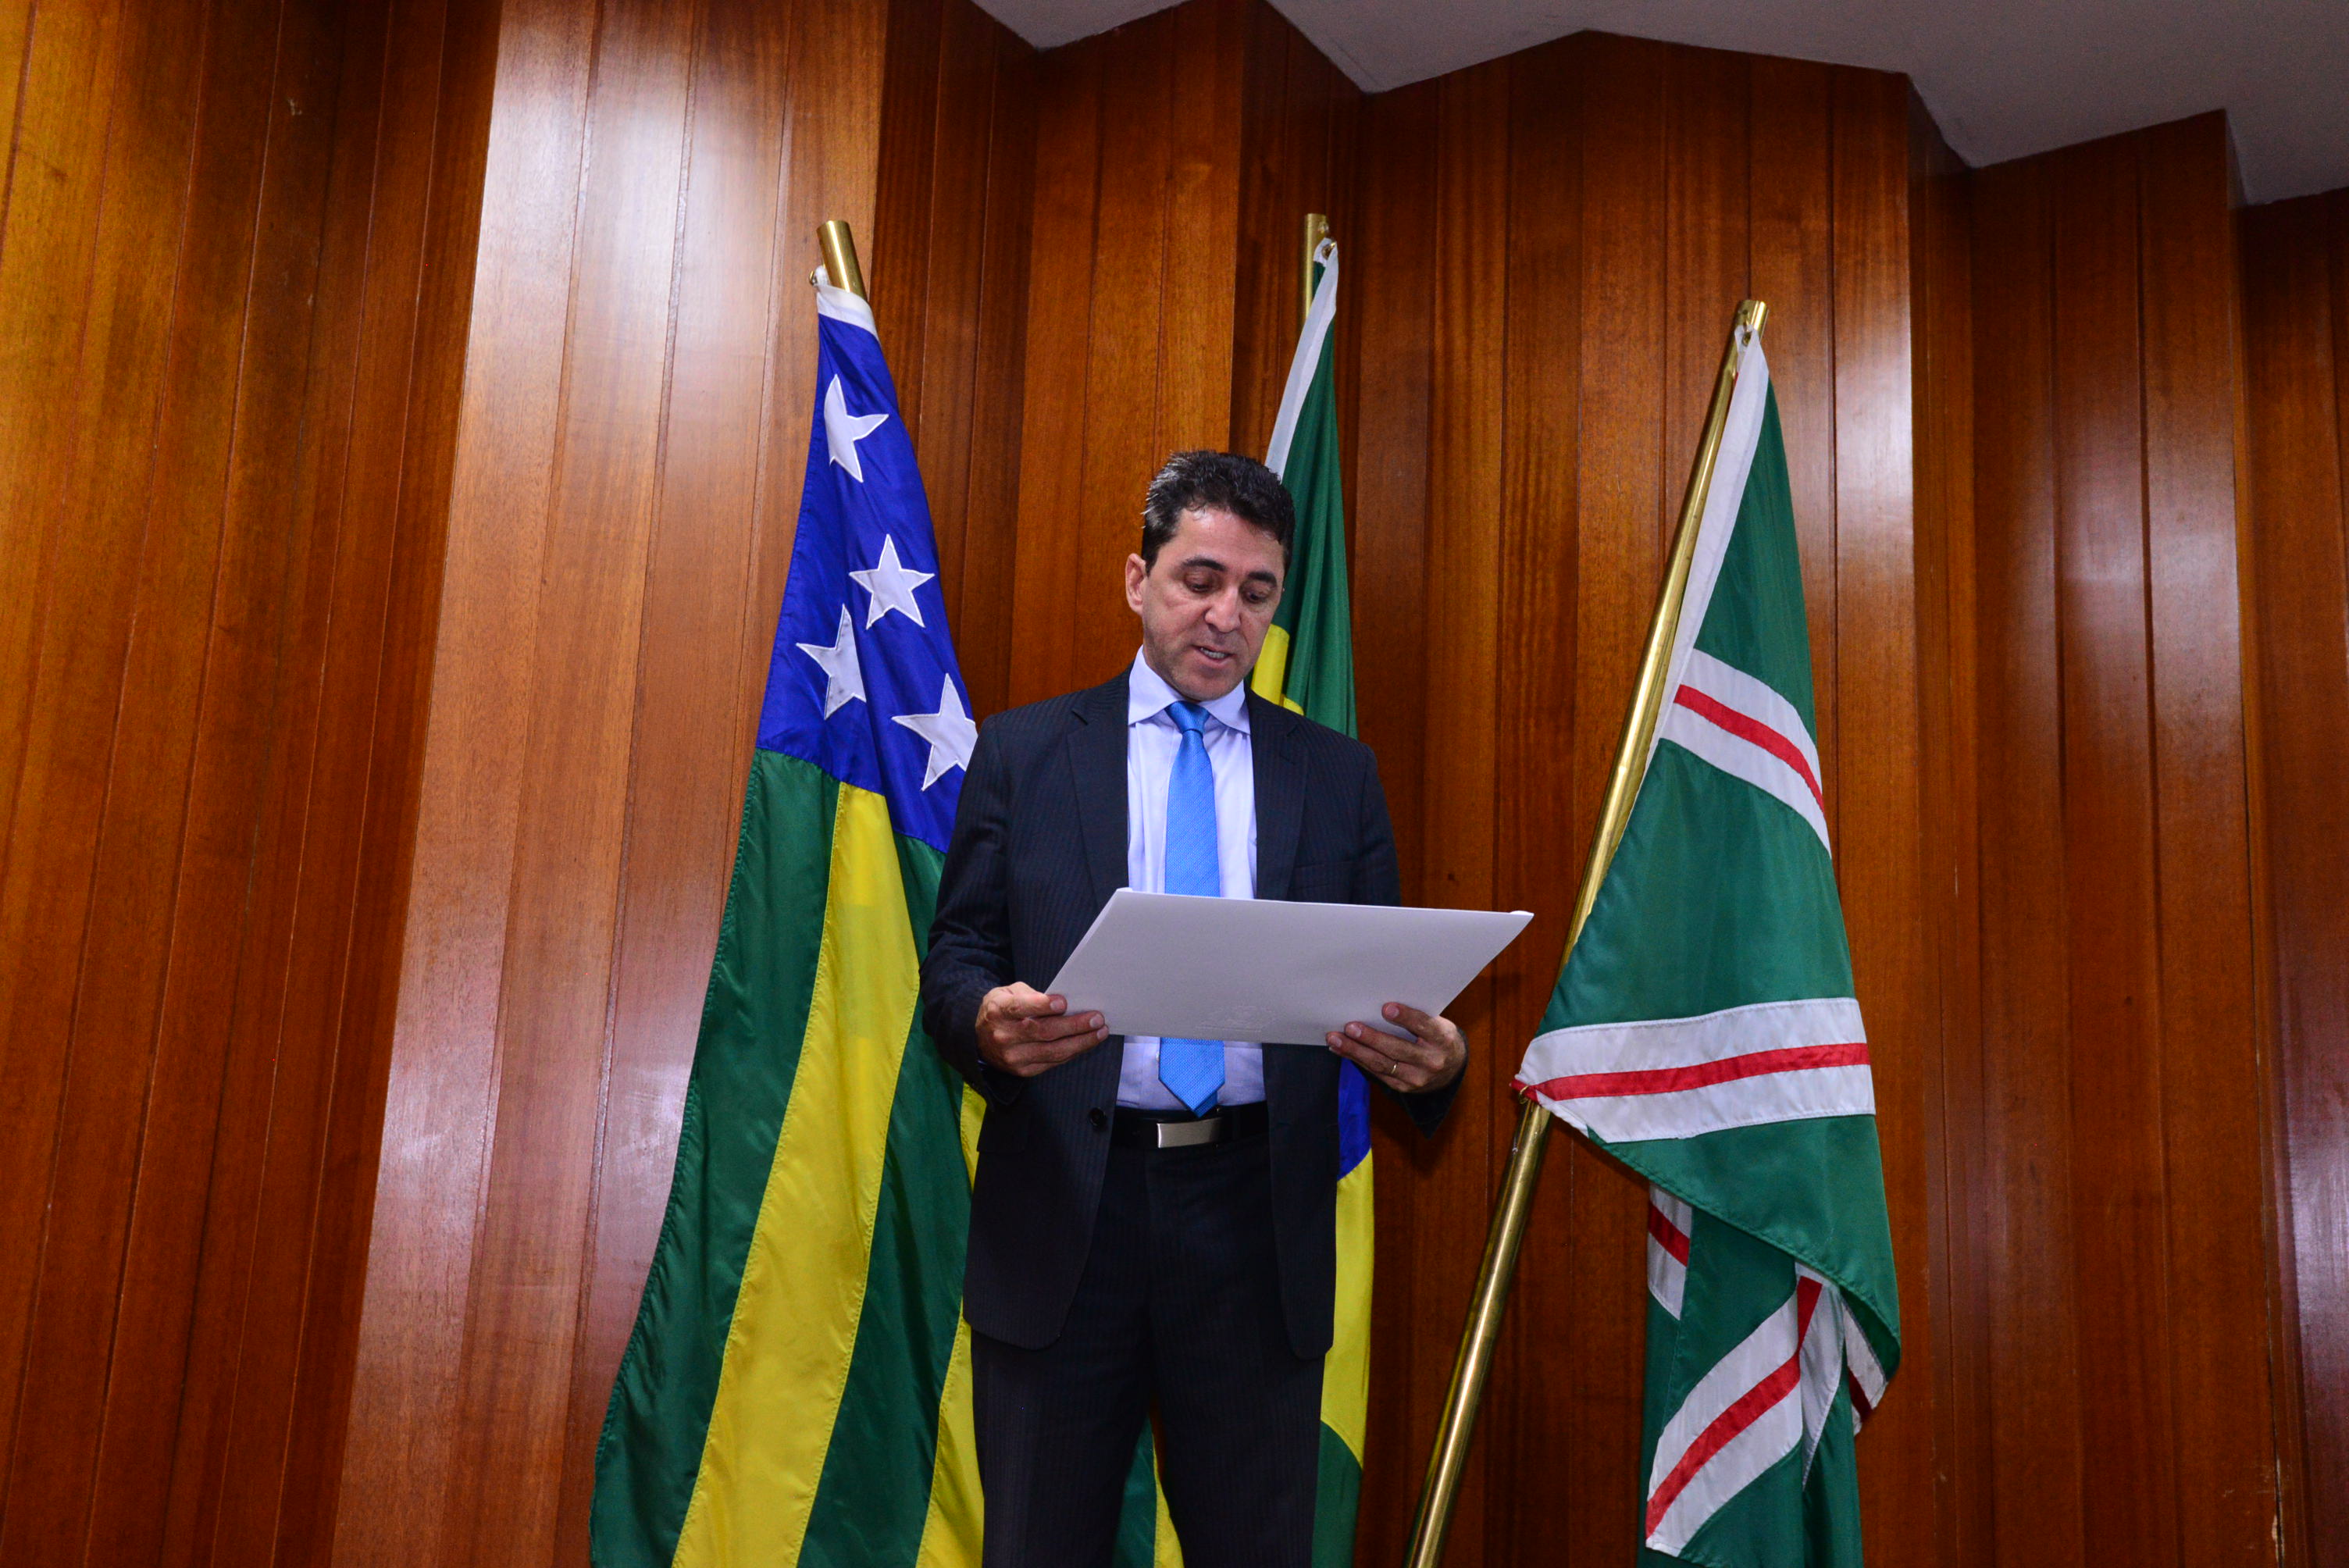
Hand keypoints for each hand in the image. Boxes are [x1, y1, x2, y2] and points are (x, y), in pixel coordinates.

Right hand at [975, 983, 1108, 1077]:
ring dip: (1080, 1042)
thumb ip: (1031, 994)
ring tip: (1099, 1032)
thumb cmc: (1001, 1010)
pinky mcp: (1022, 1071)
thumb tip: (1063, 1003)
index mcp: (998, 1011)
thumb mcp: (1008, 992)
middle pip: (1043, 1032)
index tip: (1064, 1003)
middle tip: (1097, 1018)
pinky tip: (1085, 1043)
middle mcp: (1003, 1036)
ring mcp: (1013, 1057)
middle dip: (1073, 1025)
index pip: (1020, 1008)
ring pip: (1052, 1051)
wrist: (979, 1039)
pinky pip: (1052, 1063)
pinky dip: (1071, 1053)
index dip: (1042, 1006)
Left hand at [1326, 1003, 1466, 1093]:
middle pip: (1397, 1049)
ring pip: (1382, 1064)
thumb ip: (1416, 1017)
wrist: (1451, 1069)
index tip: (1386, 1008)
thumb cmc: (1437, 1037)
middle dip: (1371, 1038)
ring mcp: (1417, 1078)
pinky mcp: (1403, 1087)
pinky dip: (1356, 1059)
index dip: (1406, 1017)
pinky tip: (1340, 1049)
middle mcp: (1431, 1061)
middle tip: (1349, 1026)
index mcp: (1443, 1039)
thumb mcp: (1436, 1024)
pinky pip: (1376, 1073)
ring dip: (1355, 1051)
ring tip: (1335, 1039)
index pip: (1424, 1026)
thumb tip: (1378, 1004)